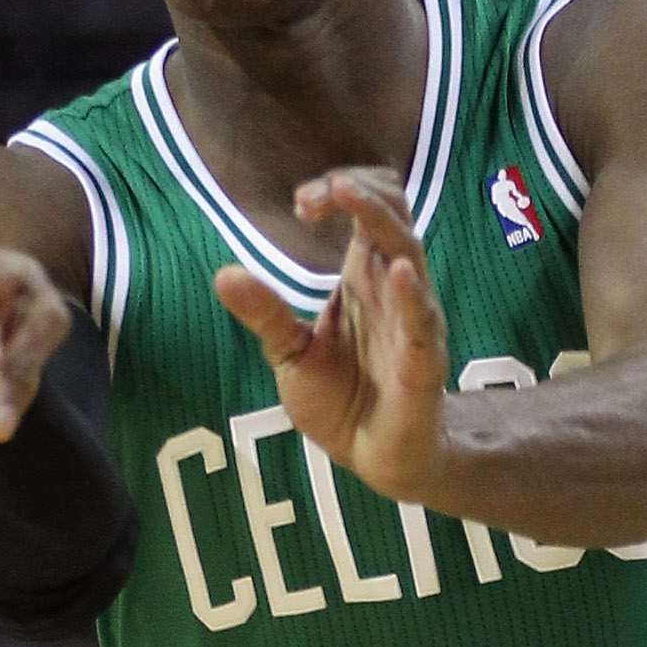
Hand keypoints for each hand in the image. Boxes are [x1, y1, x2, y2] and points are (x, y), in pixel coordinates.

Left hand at [211, 168, 451, 501]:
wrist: (371, 457)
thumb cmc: (341, 400)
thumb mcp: (290, 352)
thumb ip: (265, 313)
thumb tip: (223, 274)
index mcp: (364, 275)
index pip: (368, 205)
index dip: (340, 189)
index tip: (302, 202)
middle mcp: (394, 285)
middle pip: (394, 211)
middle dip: (358, 189)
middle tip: (314, 195)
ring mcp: (413, 318)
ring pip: (409, 251)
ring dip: (379, 217)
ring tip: (348, 193)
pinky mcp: (423, 360)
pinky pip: (422, 320)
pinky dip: (412, 294)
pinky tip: (398, 271)